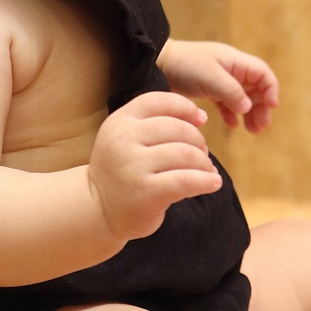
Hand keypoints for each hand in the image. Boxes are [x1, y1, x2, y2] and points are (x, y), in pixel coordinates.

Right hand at [87, 90, 221, 240]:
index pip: (160, 101)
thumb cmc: (121, 171)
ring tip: (207, 171)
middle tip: (202, 155)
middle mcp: (123, 140)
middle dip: (198, 141)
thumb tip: (200, 115)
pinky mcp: (146, 192)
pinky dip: (206, 181)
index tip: (201, 120)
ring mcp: (134, 166)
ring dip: (204, 163)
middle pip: (178, 128)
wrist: (97, 210)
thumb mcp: (126, 139)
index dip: (186, 107)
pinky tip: (213, 183)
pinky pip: (187, 180)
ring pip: (185, 154)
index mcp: (119, 121)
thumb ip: (155, 123)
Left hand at [158, 39, 278, 132]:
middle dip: (261, 107)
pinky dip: (232, 114)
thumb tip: (248, 107)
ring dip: (249, 113)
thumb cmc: (185, 65)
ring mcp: (219, 79)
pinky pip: (226, 103)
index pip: (262, 74)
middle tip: (261, 127)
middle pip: (255, 88)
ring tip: (252, 130)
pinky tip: (232, 126)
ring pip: (242, 98)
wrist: (156, 64)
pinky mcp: (208, 89)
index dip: (270, 90)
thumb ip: (231, 92)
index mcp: (235, 61)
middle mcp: (230, 69)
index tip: (271, 108)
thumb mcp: (210, 77)